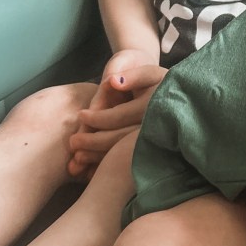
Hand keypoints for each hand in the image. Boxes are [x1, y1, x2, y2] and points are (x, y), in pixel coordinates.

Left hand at [66, 49, 165, 177]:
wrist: (172, 94)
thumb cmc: (154, 81)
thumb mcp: (148, 73)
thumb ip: (132, 76)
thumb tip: (112, 81)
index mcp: (152, 107)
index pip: (118, 116)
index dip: (97, 118)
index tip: (81, 115)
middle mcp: (153, 128)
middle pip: (117, 140)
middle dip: (92, 142)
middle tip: (72, 143)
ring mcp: (151, 143)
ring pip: (120, 154)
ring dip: (96, 157)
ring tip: (77, 159)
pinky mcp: (148, 154)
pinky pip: (124, 162)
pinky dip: (105, 167)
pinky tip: (90, 172)